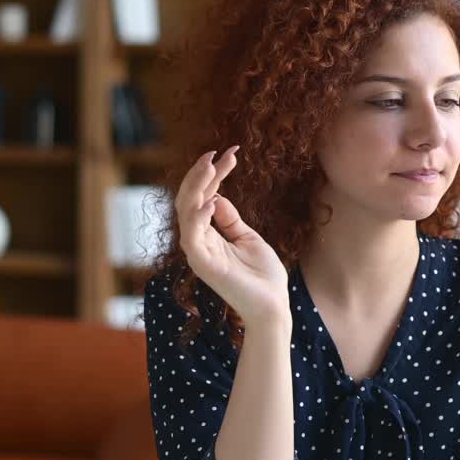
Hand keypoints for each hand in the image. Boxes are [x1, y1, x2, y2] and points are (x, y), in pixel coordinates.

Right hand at [175, 146, 289, 326]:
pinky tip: (210, 201)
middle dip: (201, 174)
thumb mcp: (248, 238)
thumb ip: (230, 219)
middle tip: (215, 154)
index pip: (204, 197)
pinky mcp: (204, 265)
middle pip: (190, 200)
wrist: (273, 306)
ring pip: (186, 213)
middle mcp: (200, 241)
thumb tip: (216, 197)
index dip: (215, 174)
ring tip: (209, 166)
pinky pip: (193, 238)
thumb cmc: (263, 276)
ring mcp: (200, 253)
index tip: (231, 153)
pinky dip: (198, 218)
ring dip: (196, 187)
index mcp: (210, 234)